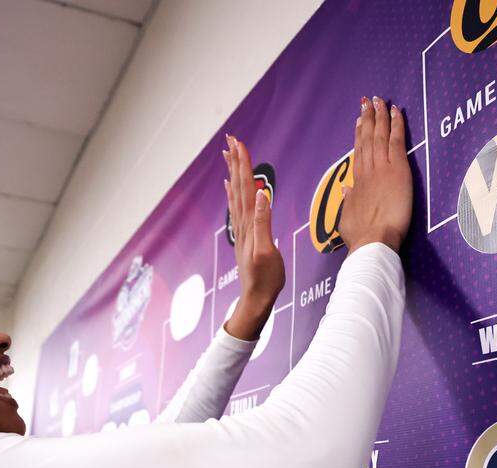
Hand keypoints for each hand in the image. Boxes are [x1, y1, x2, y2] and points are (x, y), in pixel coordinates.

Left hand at [222, 134, 285, 339]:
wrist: (256, 299)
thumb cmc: (265, 279)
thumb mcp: (267, 251)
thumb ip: (263, 222)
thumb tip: (261, 194)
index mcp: (249, 223)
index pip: (246, 187)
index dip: (243, 164)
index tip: (240, 143)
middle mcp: (242, 223)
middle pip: (239, 185)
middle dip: (236, 161)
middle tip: (232, 139)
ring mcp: (242, 229)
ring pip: (236, 193)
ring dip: (234, 172)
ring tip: (229, 154)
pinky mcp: (244, 235)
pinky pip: (236, 207)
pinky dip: (233, 193)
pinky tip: (230, 185)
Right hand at [338, 96, 412, 253]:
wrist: (373, 240)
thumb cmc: (361, 235)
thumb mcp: (348, 217)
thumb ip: (349, 200)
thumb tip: (346, 188)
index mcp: (356, 182)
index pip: (358, 152)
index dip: (358, 134)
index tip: (359, 120)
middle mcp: (367, 171)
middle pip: (366, 139)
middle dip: (367, 118)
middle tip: (368, 101)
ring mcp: (382, 168)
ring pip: (379, 136)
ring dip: (380, 116)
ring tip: (379, 100)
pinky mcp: (398, 170)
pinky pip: (396, 141)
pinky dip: (396, 124)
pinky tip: (396, 111)